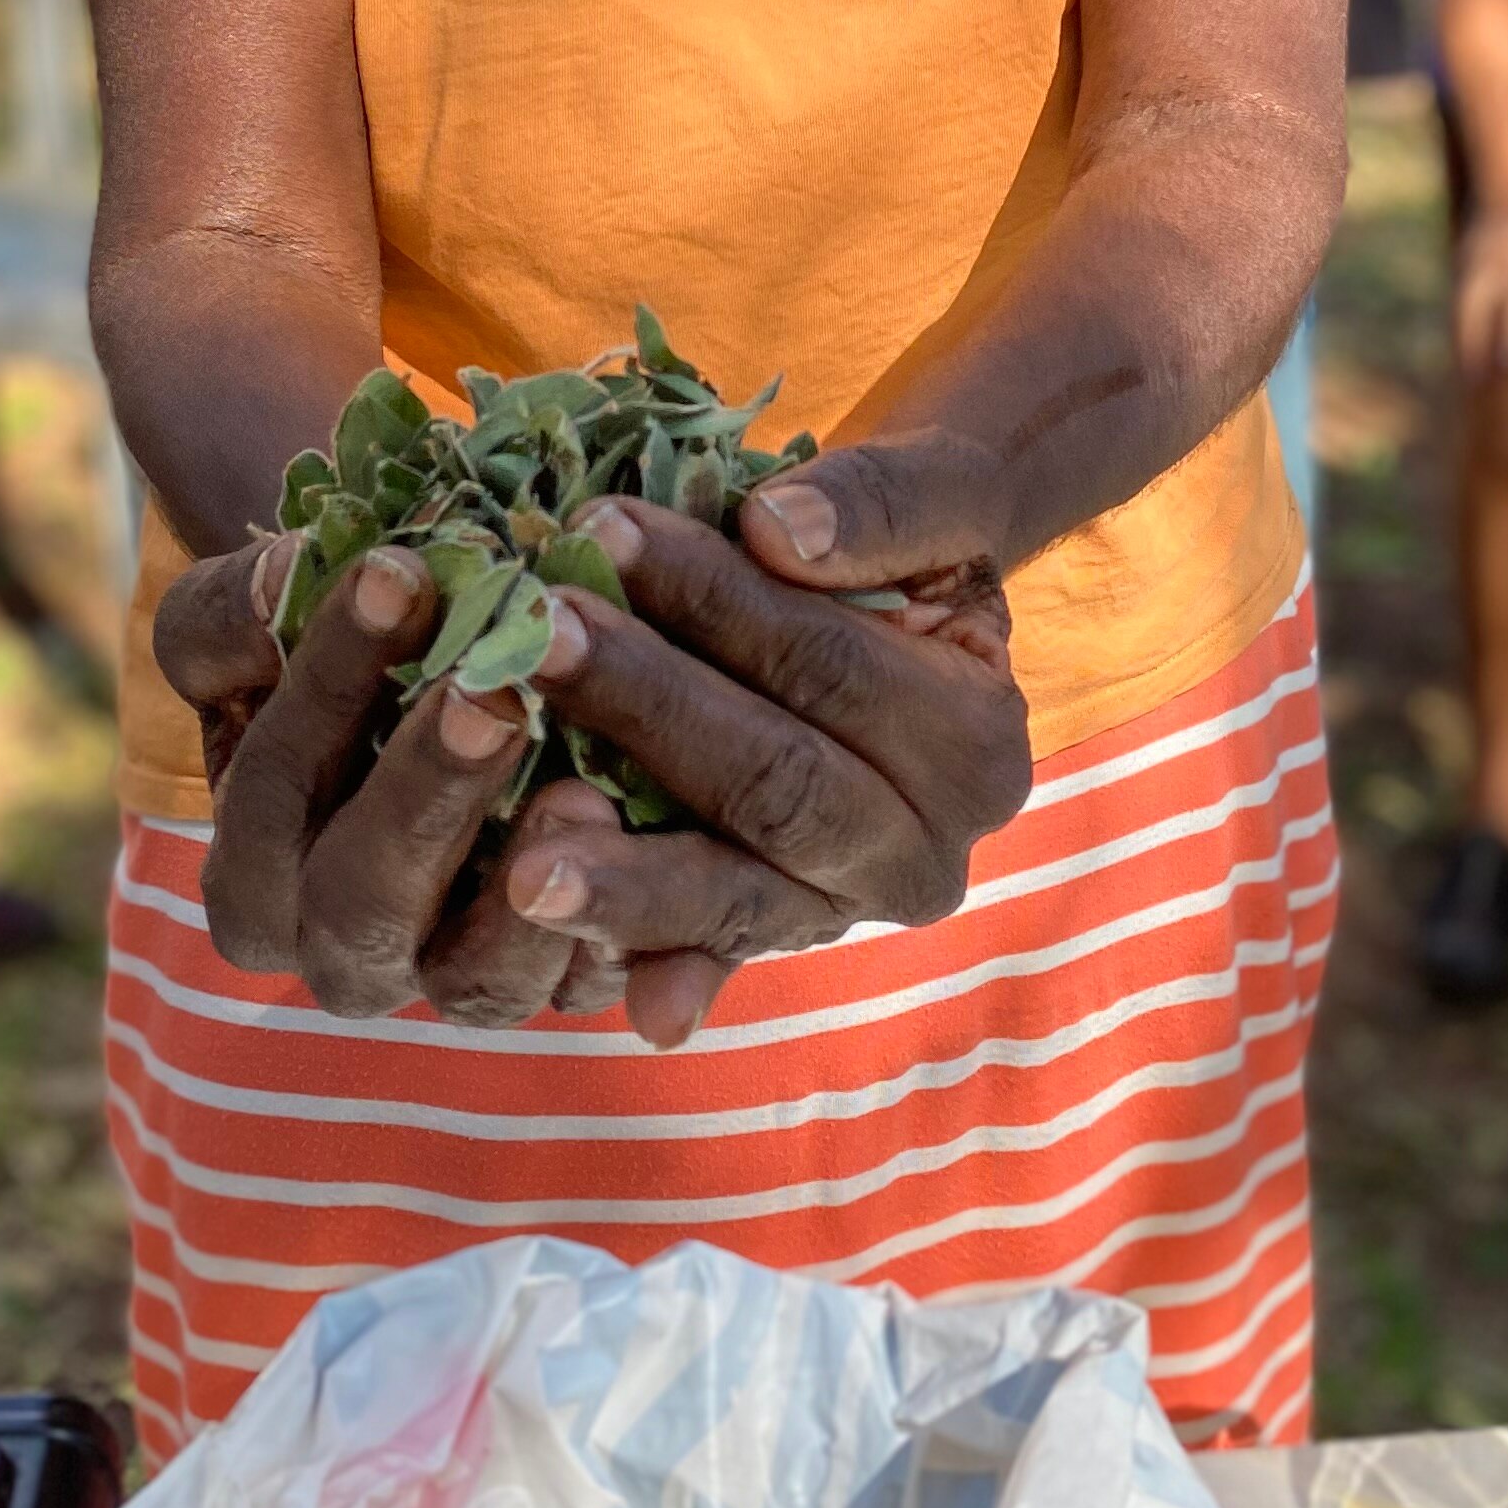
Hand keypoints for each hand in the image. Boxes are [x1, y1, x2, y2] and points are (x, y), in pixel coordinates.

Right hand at [153, 535, 626, 1023]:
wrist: (444, 704)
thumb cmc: (342, 653)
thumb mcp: (259, 625)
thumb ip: (240, 607)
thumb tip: (288, 573)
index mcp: (251, 870)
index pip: (277, 784)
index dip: (330, 680)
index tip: (398, 571)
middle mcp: (341, 947)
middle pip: (361, 900)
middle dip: (424, 792)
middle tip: (490, 695)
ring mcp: (453, 979)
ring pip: (476, 980)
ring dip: (525, 899)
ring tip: (583, 795)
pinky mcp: (560, 982)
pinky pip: (587, 988)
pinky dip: (620, 941)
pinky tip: (649, 853)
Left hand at [505, 484, 1033, 1049]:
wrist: (916, 619)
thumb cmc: (910, 545)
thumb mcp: (936, 499)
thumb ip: (882, 505)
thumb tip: (780, 528)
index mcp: (976, 745)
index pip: (826, 663)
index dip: (715, 598)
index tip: (605, 528)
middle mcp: (926, 851)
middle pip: (775, 784)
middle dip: (647, 707)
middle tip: (537, 642)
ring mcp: (849, 909)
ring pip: (740, 896)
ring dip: (633, 879)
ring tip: (530, 862)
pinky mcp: (779, 936)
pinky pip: (719, 956)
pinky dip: (671, 976)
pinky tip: (630, 1007)